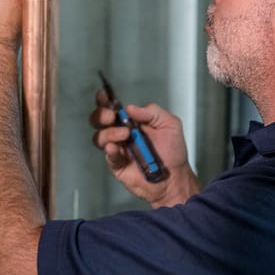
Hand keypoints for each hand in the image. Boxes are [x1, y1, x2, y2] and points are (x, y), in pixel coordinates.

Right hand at [89, 90, 199, 206]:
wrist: (175, 178)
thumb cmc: (173, 152)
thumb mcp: (170, 124)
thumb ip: (152, 112)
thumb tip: (130, 108)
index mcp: (133, 122)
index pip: (114, 108)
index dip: (105, 101)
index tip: (103, 96)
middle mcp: (123, 134)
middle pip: (100, 121)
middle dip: (101, 115)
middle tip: (111, 116)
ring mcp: (119, 149)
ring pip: (100, 137)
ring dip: (110, 133)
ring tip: (125, 135)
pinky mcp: (117, 165)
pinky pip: (108, 156)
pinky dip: (110, 150)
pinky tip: (116, 148)